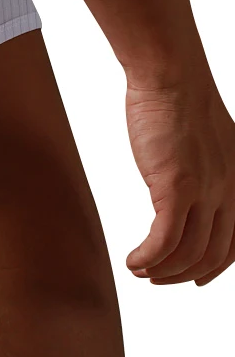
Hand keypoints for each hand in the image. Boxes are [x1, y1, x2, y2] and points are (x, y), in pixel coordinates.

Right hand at [124, 74, 234, 285]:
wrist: (171, 78)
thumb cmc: (180, 101)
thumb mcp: (207, 143)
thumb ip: (205, 170)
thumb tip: (186, 188)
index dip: (213, 268)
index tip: (192, 278)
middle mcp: (230, 192)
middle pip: (212, 255)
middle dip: (182, 274)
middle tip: (156, 278)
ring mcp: (205, 192)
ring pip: (187, 253)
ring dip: (161, 270)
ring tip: (138, 270)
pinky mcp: (176, 187)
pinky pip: (164, 239)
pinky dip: (148, 257)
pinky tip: (132, 260)